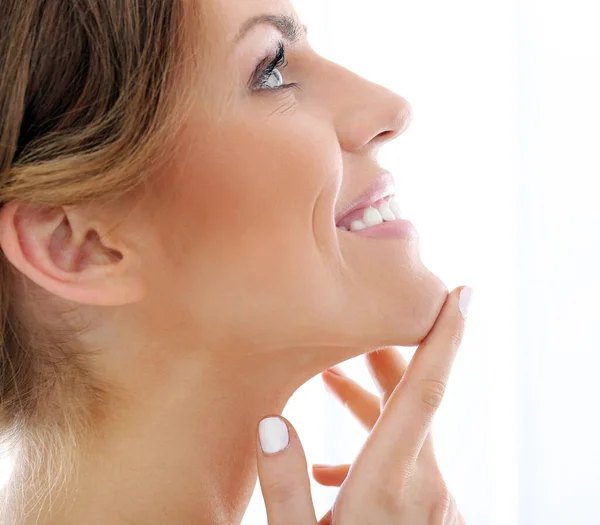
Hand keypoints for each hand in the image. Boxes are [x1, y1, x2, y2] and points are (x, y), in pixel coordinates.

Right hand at [254, 286, 471, 524]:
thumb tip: (273, 423)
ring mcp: (435, 498)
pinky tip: (333, 466)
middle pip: (413, 397)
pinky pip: (409, 460)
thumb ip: (284, 488)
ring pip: (409, 428)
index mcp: (388, 483)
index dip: (442, 338)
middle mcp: (423, 484)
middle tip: (359, 318)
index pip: (422, 393)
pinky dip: (378, 445)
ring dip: (372, 400)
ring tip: (330, 378)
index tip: (460, 294)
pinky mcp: (435, 511)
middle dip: (385, 354)